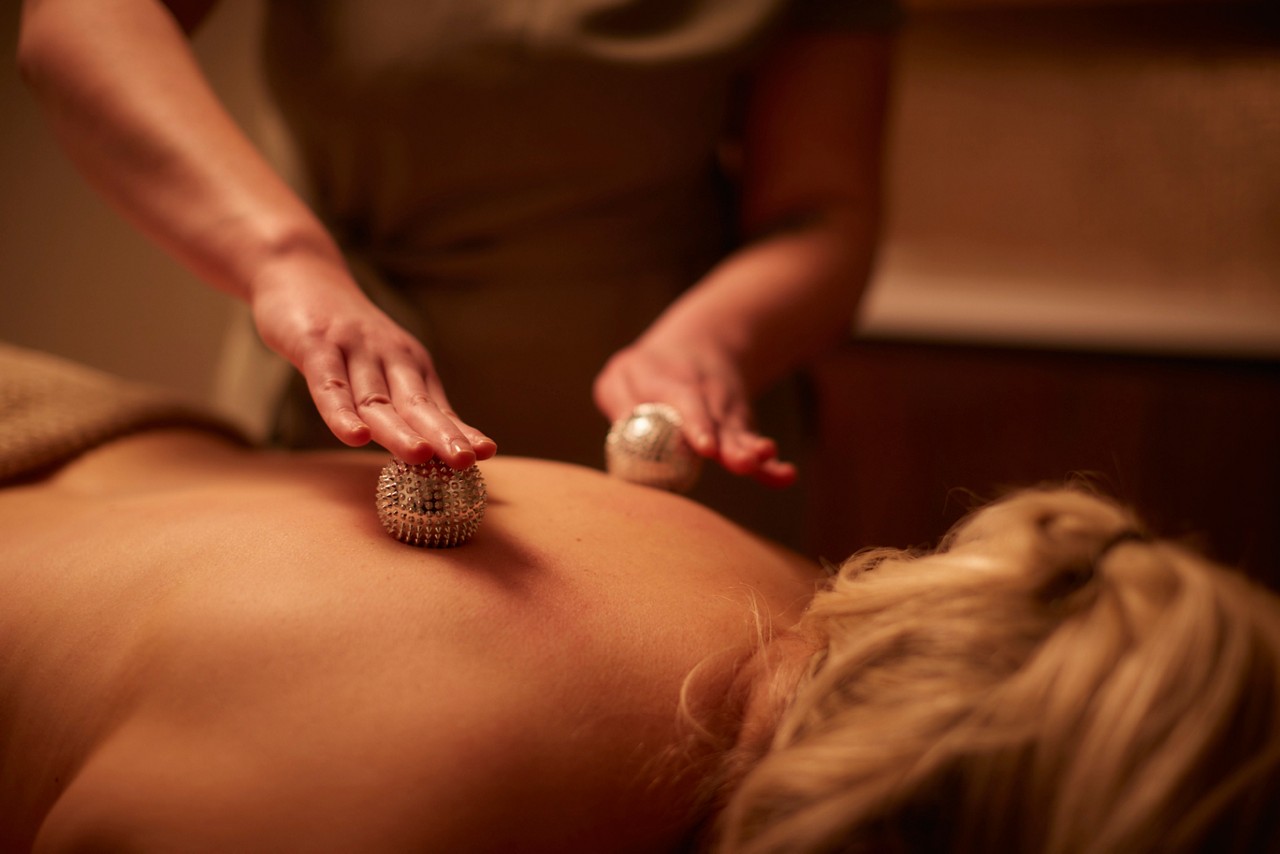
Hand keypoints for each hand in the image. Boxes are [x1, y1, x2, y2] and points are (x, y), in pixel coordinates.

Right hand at [250, 257, 494, 467]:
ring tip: (422, 456)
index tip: (486, 453)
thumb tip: (432, 448)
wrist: (299, 271)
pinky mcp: (315, 344)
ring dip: (399, 429)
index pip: (437, 406)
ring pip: (376, 399)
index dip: (460, 430)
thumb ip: (399, 402)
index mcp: (408, 364)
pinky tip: (356, 437)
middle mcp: (388, 355)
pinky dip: (342, 413)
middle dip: (442, 434)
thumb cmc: (342, 332)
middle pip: (416, 404)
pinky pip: (330, 385)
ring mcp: (353, 349)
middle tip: (465, 461)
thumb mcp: (378, 365)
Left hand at [594, 342, 796, 487]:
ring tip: (772, 468)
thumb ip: (618, 400)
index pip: (688, 403)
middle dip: (733, 447)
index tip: (706, 447)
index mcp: (675, 383)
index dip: (698, 425)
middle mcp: (708, 401)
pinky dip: (770, 468)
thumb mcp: (623, 374)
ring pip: (741, 439)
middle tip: (744, 463)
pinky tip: (786, 478)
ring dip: (755, 455)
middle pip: (722, 426)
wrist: (701, 346)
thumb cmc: (648, 372)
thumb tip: (622, 431)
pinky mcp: (740, 435)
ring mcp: (728, 419)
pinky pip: (754, 451)